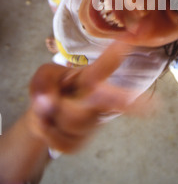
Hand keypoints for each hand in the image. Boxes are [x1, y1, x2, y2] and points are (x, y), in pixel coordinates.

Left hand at [28, 41, 151, 152]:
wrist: (43, 118)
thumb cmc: (52, 89)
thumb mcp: (44, 75)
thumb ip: (44, 81)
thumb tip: (49, 102)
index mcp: (91, 78)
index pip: (106, 66)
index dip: (116, 54)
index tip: (129, 40)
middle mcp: (98, 100)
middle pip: (107, 101)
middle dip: (114, 101)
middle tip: (114, 100)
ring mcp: (90, 123)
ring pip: (72, 121)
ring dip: (51, 115)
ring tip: (48, 109)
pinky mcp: (79, 143)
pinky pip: (60, 140)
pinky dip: (45, 132)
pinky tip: (48, 124)